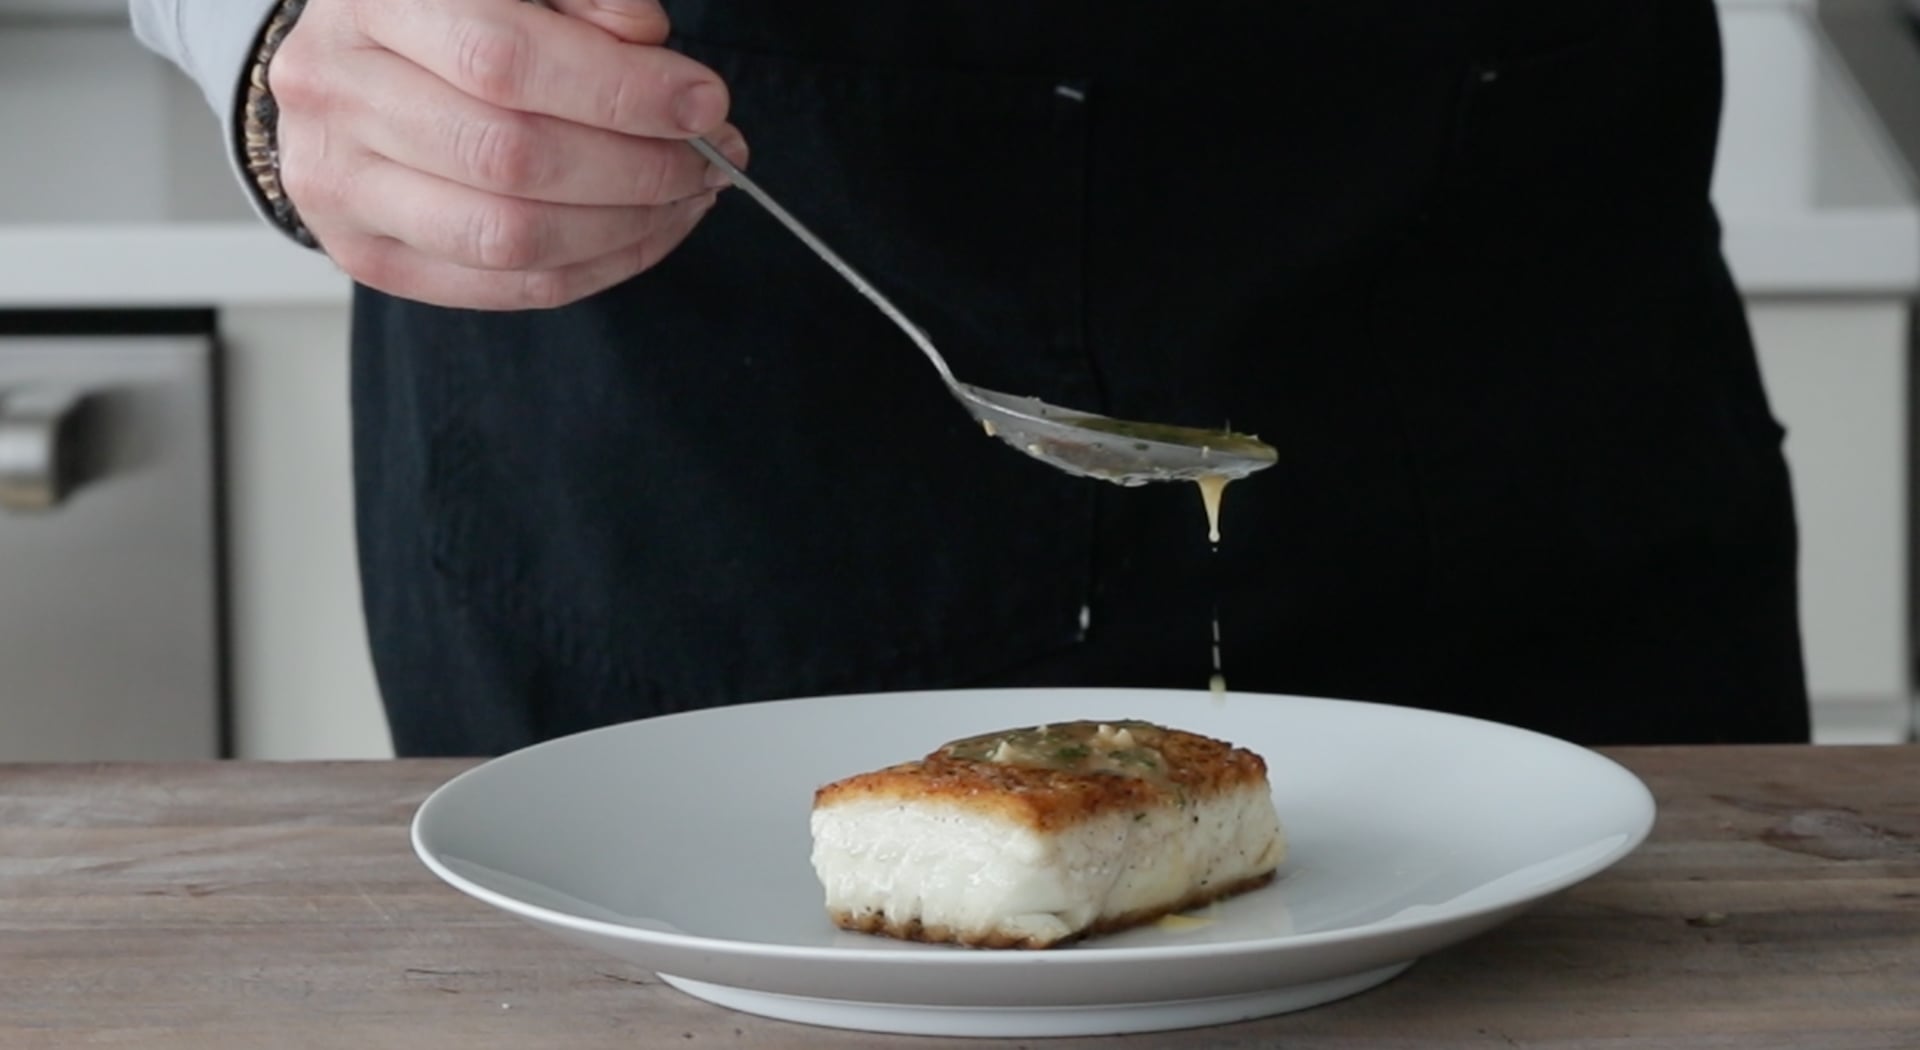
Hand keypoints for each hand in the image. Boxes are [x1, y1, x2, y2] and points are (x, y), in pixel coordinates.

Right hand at [268, 0, 746, 309]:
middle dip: (639, 167)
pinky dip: (597, 268)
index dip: (621, 90)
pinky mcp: (368, 254)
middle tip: (710, 158)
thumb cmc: (456, 10)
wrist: (348, 62)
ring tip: (686, 197)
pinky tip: (645, 233)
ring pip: (508, 236)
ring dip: (627, 226)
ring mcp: (340, 183)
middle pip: (510, 157)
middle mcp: (337, 90)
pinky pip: (505, 287)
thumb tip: (657, 60)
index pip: (504, 60)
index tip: (704, 103)